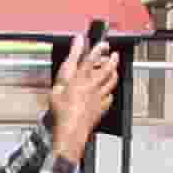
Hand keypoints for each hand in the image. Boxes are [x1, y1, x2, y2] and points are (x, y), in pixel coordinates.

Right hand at [42, 32, 120, 149]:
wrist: (72, 128)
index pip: (92, 58)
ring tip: (115, 69)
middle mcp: (93, 85)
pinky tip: (109, 93)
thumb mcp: (58, 84)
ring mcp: (99, 96)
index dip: (99, 49)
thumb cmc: (62, 109)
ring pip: (112, 81)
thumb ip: (68, 64)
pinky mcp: (101, 107)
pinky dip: (110, 94)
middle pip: (107, 69)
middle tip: (114, 54)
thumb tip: (73, 51)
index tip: (103, 44)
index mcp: (81, 78)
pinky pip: (110, 98)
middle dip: (113, 59)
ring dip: (114, 73)